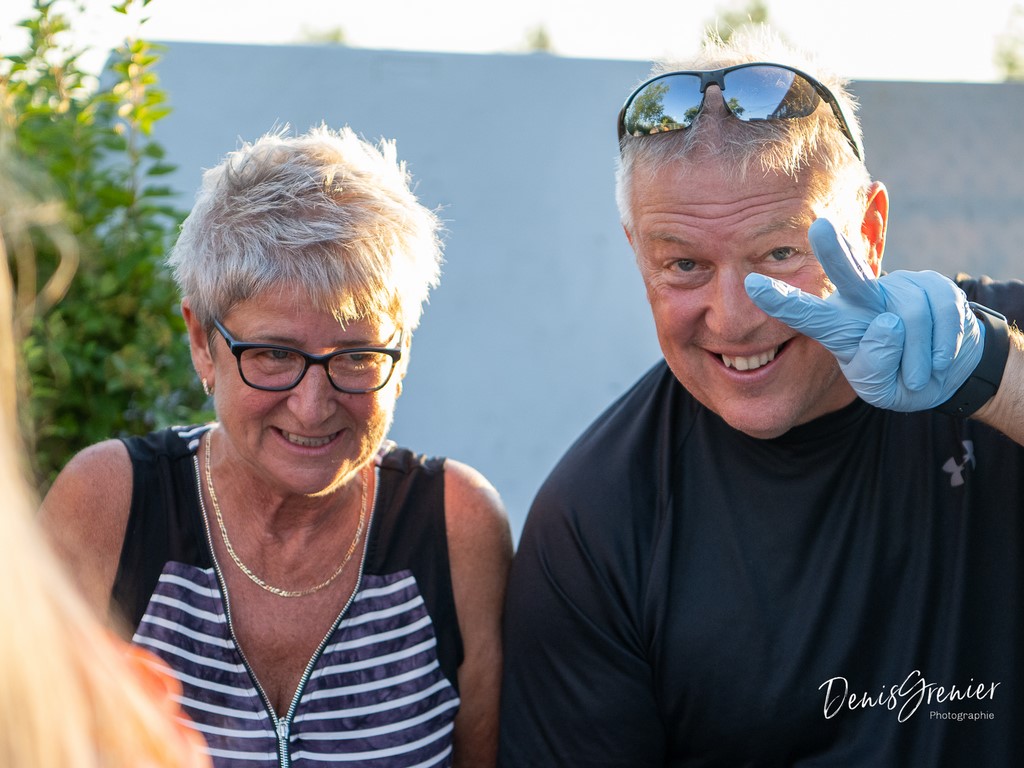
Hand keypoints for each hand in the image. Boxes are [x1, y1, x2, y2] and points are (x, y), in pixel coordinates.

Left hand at [743, 218, 983, 411]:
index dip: (779, 301)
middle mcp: (861, 299)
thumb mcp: (878, 387)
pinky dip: (940, 349)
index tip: (749, 285)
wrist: (943, 372)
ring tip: (915, 375)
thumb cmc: (897, 377)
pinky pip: (940, 317)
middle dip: (834, 251)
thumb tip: (886, 324)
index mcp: (837, 324)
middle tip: (819, 227)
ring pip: (906, 319)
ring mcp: (900, 288)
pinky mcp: (936, 287)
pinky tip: (937, 362)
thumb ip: (874, 366)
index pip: (804, 313)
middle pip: (848, 274)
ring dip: (915, 359)